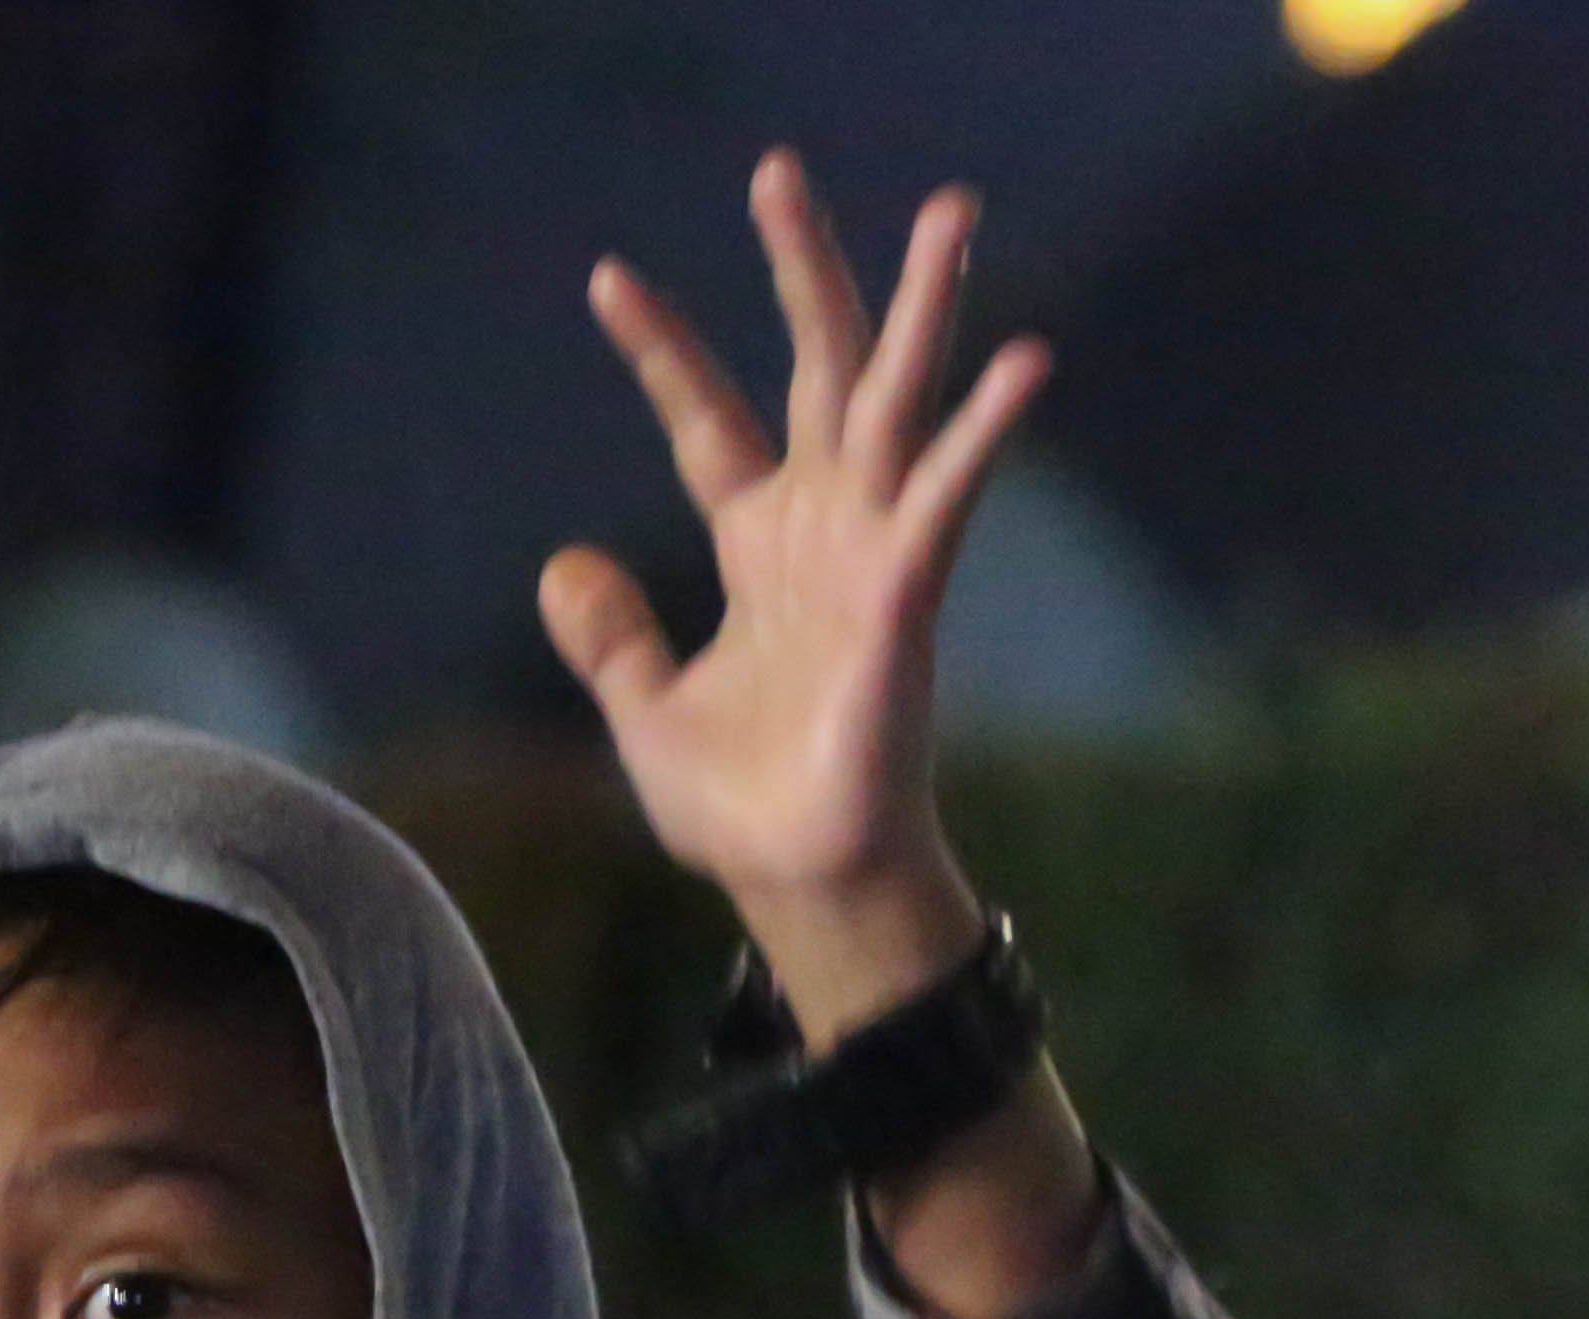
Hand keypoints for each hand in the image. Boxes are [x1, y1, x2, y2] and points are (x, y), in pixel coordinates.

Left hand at [540, 158, 1043, 1041]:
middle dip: (800, 270)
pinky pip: (949, 498)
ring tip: (950, 207)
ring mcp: (869, 551)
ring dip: (923, 305)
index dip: (662, 349)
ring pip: (896, 400)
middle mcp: (818, 525)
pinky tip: (1026, 359)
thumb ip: (608, 635)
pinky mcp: (908, 595)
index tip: (607, 275)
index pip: (704, 418)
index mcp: (754, 543)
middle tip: (775, 170)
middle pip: (811, 366)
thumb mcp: (644, 711)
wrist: (798, 878)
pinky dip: (982, 433)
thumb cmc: (738, 805)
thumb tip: (562, 560)